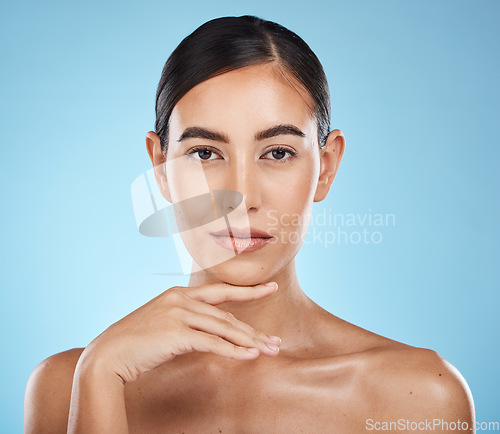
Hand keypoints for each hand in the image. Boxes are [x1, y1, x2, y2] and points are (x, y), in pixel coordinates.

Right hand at [81, 282, 281, 382]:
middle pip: (227, 315)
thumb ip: (187, 323)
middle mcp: (181, 299)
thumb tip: (212, 332)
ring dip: (249, 341)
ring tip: (270, 350)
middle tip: (276, 341)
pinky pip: (213, 342)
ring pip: (224, 328)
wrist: (107, 354)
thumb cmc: (135, 342)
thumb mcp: (163, 324)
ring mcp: (179, 314)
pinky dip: (234, 350)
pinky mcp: (177, 333)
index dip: (248, 291)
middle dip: (253, 330)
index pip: (221, 292)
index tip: (270, 287)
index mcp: (178, 294)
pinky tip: (250, 356)